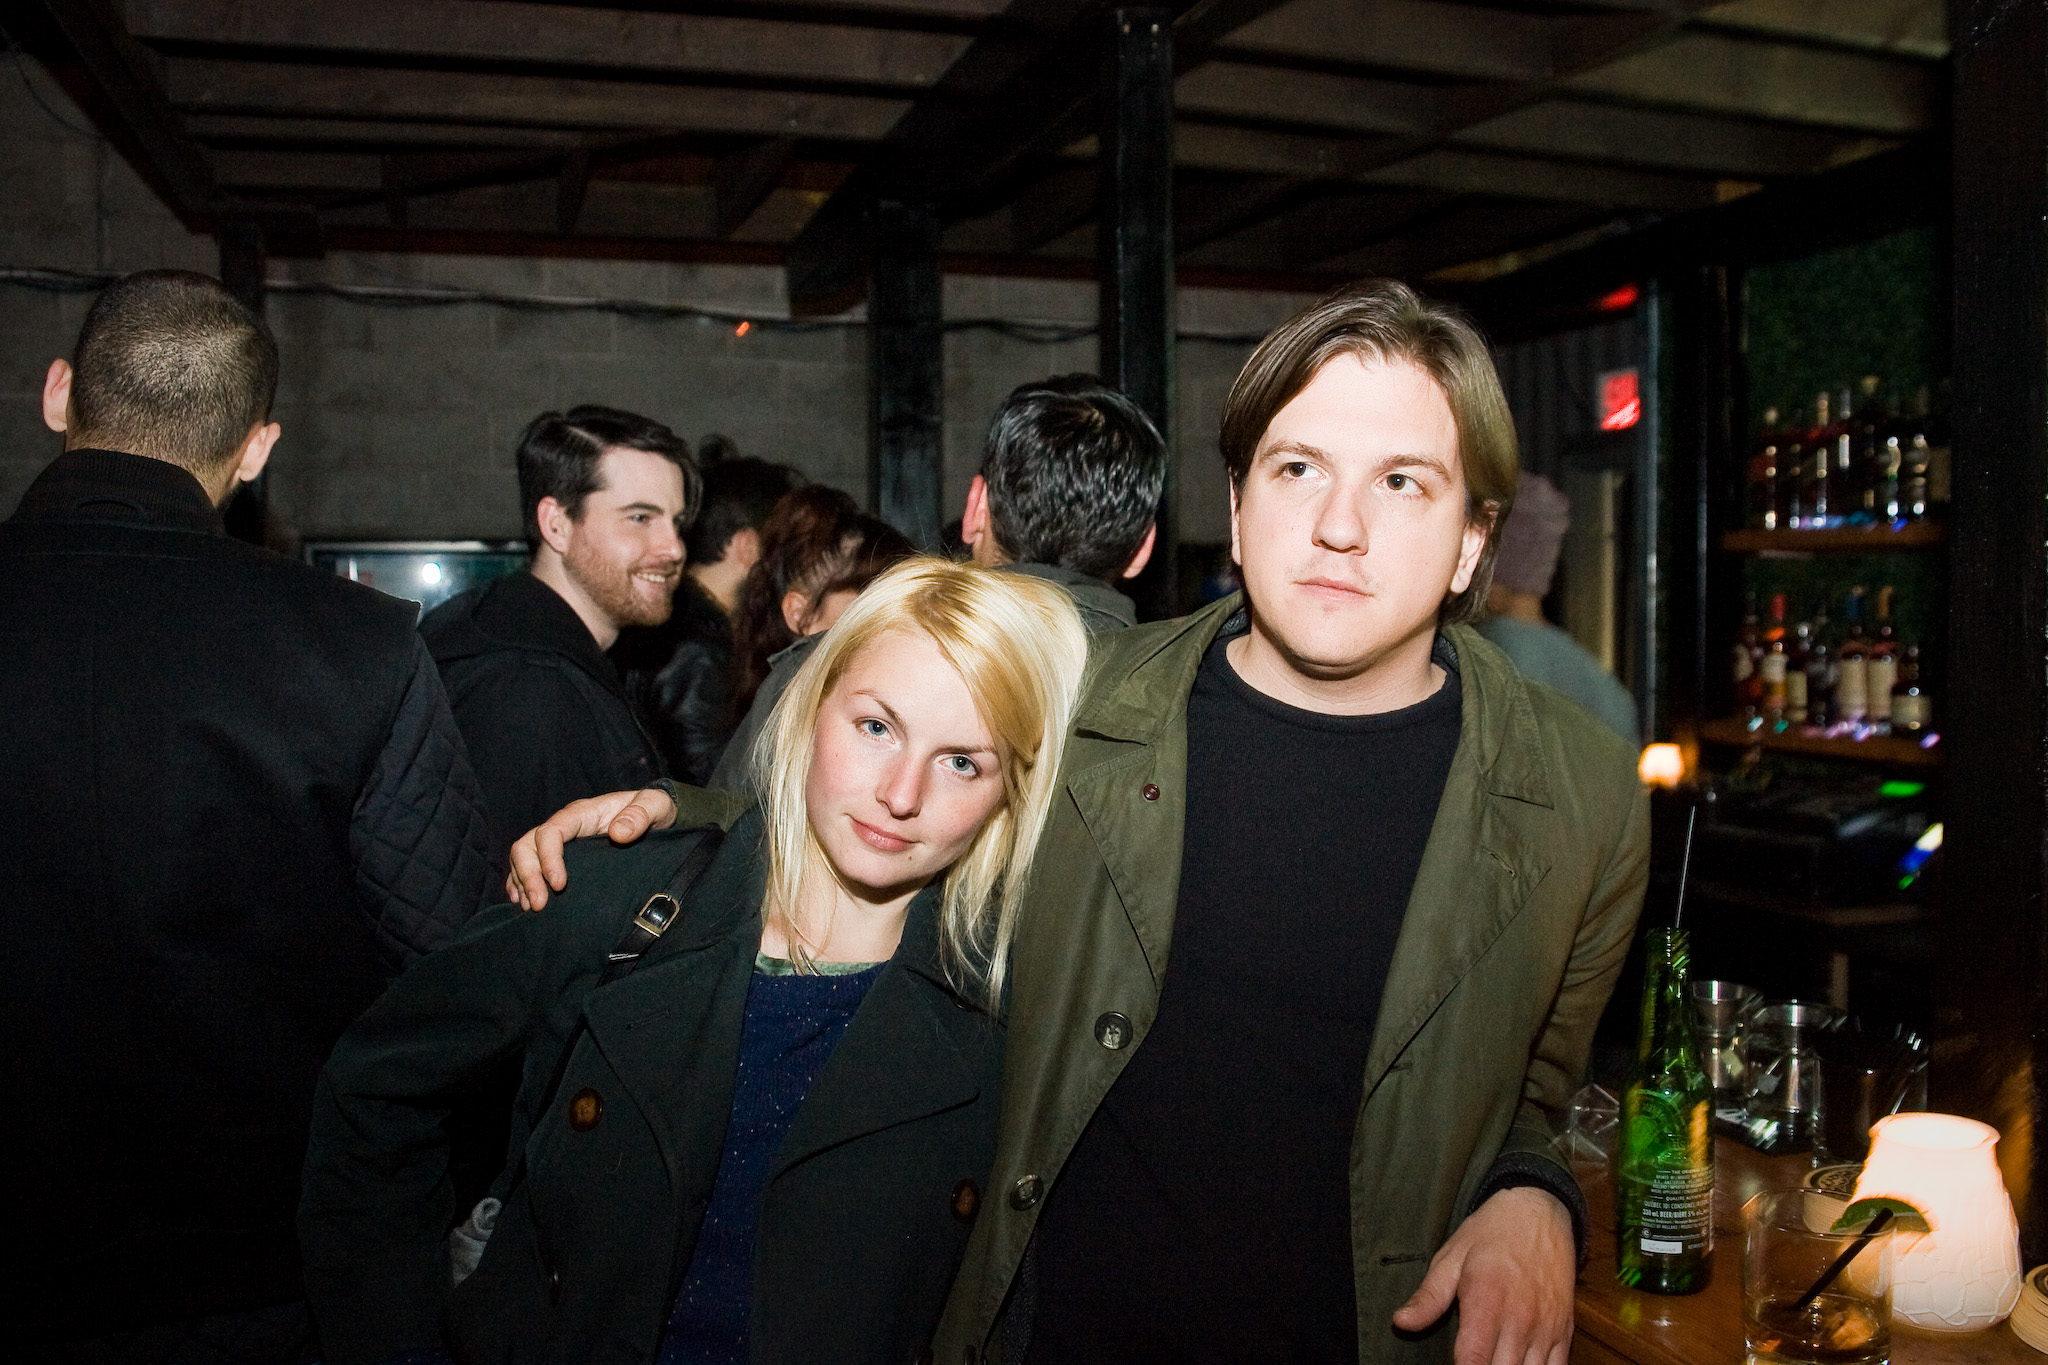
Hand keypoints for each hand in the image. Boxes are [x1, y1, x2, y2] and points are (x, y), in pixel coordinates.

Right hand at [504, 787, 677, 910]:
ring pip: (525, 856)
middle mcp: (566, 826)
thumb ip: (639, 815)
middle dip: (528, 874)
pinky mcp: (561, 856)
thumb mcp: (655, 806)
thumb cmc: (655, 809)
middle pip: (528, 844)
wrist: (659, 815)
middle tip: (538, 905)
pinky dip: (521, 883)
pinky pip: (531, 866)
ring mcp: (561, 841)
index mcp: (583, 813)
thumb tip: (618, 834)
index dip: (548, 857)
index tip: (560, 885)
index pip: (551, 831)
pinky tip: (522, 902)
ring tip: (531, 908)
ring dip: (522, 882)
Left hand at [1391, 1185, 1574, 1364]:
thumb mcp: (1451, 1257)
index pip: (1472, 1361)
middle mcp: (1520, 1320)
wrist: (1540, 1212)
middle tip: (1470, 1359)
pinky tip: (1519, 1364)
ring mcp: (1545, 1329)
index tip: (1451, 1364)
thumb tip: (1400, 1322)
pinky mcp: (1564, 1332)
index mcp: (1486, 1301)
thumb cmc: (1491, 1234)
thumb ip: (1428, 1297)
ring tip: (1492, 1359)